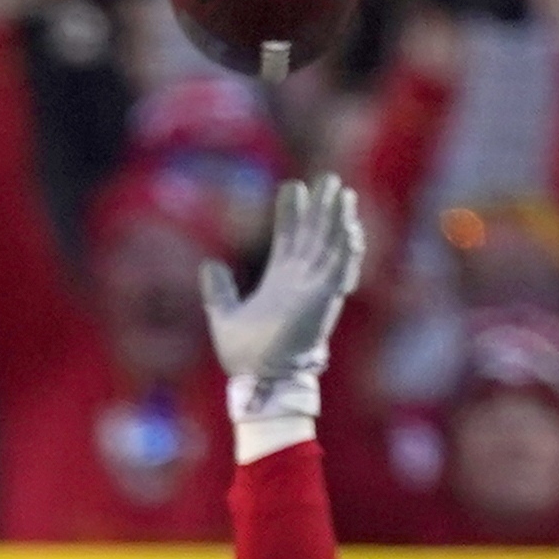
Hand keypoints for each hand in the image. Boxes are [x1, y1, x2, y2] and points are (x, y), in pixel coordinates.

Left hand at [202, 178, 361, 426]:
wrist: (258, 379)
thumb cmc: (244, 356)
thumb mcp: (223, 315)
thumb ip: (219, 290)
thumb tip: (209, 263)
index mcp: (279, 280)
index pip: (289, 237)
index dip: (291, 212)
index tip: (293, 186)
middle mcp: (301, 280)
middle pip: (315, 234)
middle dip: (321, 207)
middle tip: (328, 178)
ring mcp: (314, 288)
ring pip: (331, 246)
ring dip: (338, 219)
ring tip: (342, 192)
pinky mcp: (324, 299)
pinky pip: (340, 268)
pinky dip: (346, 247)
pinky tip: (350, 226)